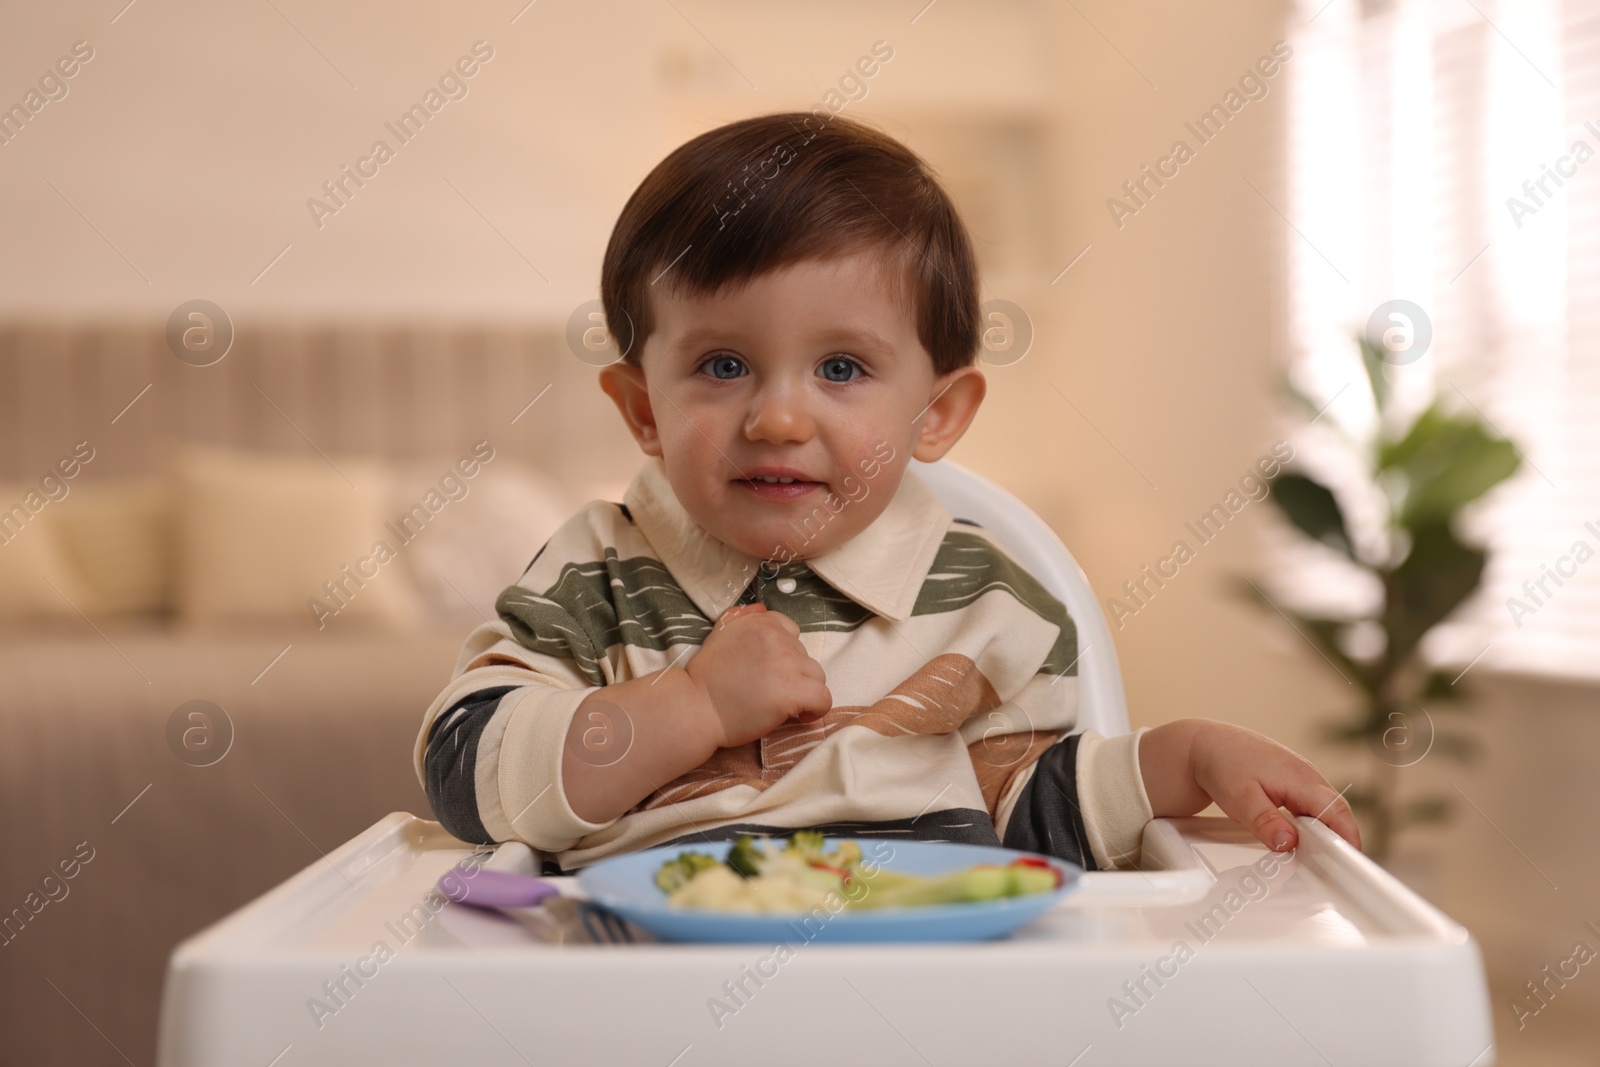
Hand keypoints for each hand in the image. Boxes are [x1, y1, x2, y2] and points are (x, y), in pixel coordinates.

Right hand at [685, 603, 831, 748]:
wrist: (695, 708)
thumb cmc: (704, 678)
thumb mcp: (718, 635)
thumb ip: (739, 618)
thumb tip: (761, 608)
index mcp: (759, 622)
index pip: (791, 631)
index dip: (784, 653)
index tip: (772, 670)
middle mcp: (776, 637)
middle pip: (804, 655)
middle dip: (791, 673)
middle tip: (768, 690)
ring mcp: (786, 663)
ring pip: (817, 675)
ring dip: (803, 689)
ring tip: (782, 704)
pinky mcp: (792, 691)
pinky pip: (823, 698)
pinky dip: (817, 708)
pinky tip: (801, 716)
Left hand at [1139, 719, 1360, 852]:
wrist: (1205, 744)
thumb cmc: (1221, 764)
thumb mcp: (1240, 798)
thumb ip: (1265, 821)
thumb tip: (1289, 844)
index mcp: (1301, 778)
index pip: (1337, 811)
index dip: (1348, 838)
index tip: (1350, 863)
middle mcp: (1307, 777)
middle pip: (1335, 814)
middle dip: (1338, 841)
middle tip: (1333, 872)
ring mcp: (1301, 779)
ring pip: (1323, 812)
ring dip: (1324, 835)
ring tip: (1318, 863)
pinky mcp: (1292, 785)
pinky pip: (1310, 808)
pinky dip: (1311, 826)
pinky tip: (1300, 843)